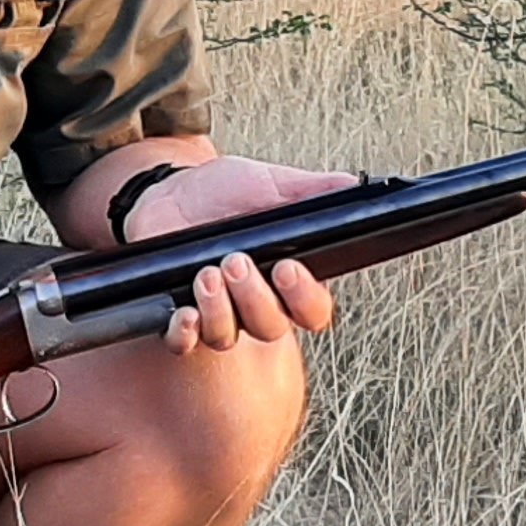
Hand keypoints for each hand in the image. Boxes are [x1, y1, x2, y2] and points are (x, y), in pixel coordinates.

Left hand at [123, 156, 349, 355]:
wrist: (175, 189)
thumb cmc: (226, 192)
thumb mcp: (272, 184)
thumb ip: (310, 191)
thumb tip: (351, 186)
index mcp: (285, 278)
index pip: (311, 310)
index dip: (304, 299)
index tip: (288, 269)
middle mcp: (253, 302)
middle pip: (269, 327)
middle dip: (255, 298)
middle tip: (237, 262)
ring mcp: (217, 312)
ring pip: (227, 337)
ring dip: (219, 311)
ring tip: (207, 273)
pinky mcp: (179, 314)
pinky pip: (184, 342)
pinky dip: (185, 333)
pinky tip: (185, 313)